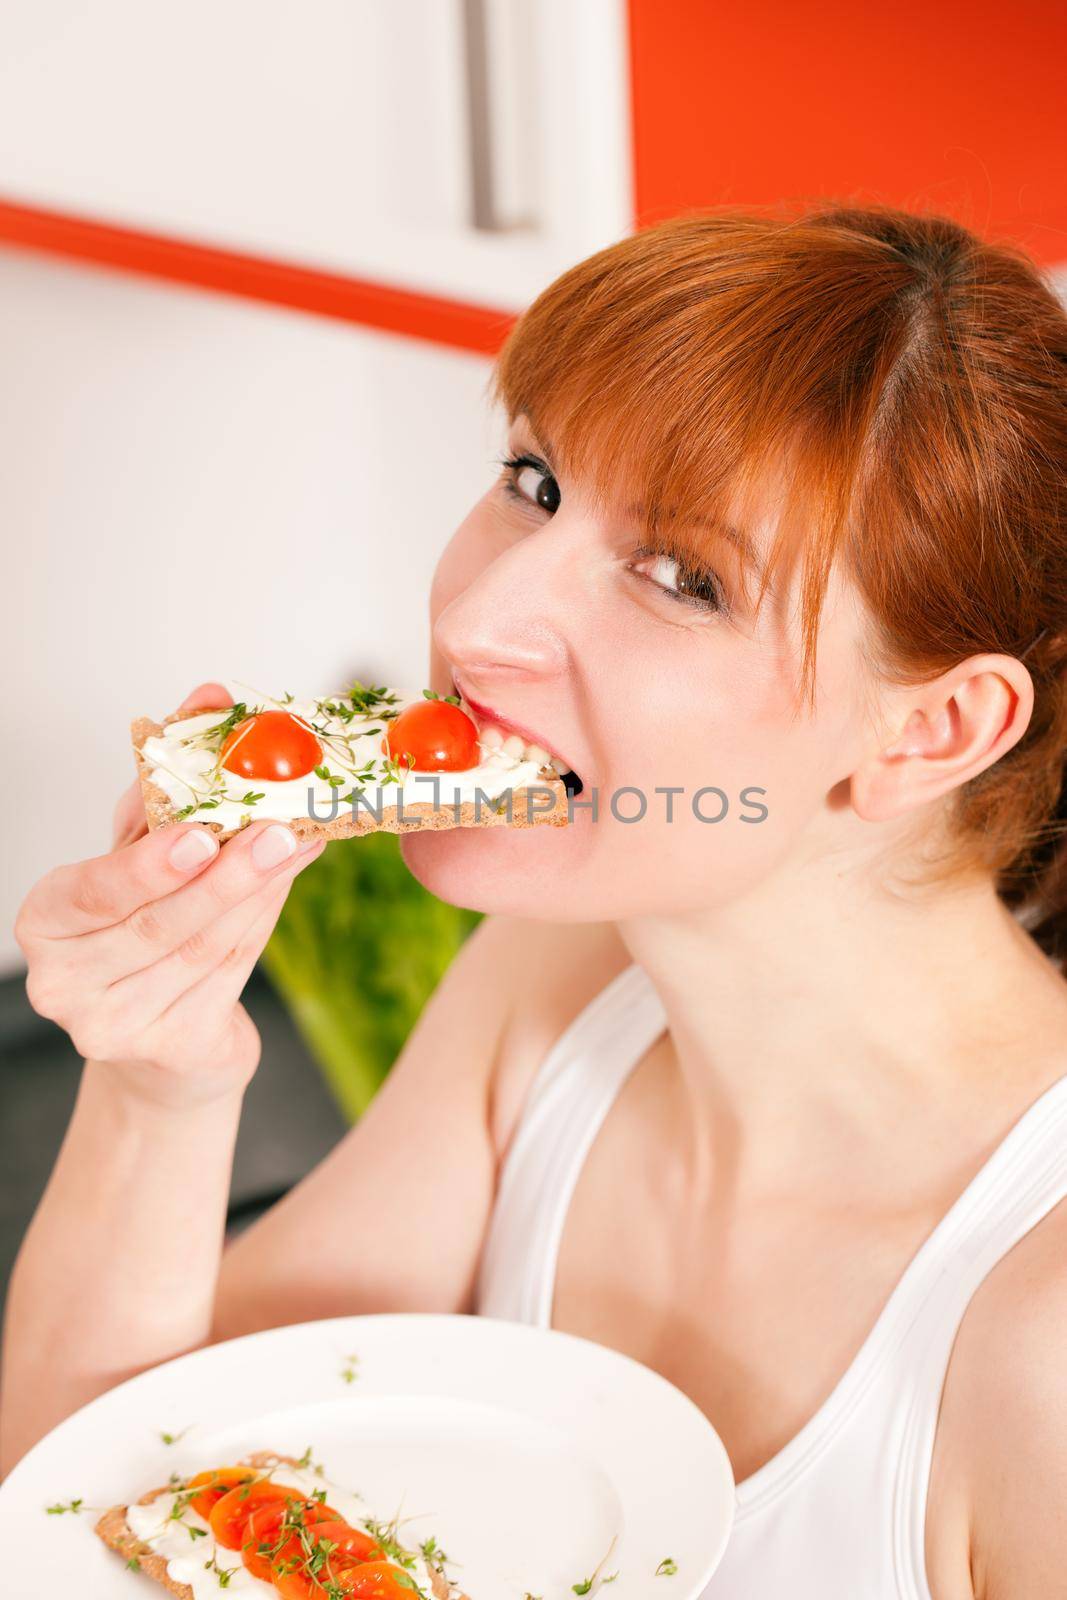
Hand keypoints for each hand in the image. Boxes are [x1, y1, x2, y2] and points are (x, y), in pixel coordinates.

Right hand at [15, 683, 324, 1104]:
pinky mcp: (172, 1047)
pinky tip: (289, 879)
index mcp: (47, 920)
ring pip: (203, 948)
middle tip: (278, 830)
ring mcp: (116, 1026)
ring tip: (300, 842)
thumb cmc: (145, 918)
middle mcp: (66, 981)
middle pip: (159, 924)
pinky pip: (229, 975)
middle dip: (228, 874)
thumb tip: (210, 700)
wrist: (161, 1030)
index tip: (199, 832)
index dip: (149, 865)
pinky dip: (264, 921)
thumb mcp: (143, 847)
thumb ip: (168, 778)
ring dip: (260, 890)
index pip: (95, 891)